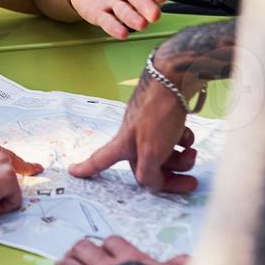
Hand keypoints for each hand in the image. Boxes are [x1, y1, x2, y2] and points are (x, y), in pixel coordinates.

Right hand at [0, 135, 41, 219]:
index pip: (3, 156)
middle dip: (8, 183)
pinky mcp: (9, 177)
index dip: (11, 168)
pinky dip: (1, 207)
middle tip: (4, 188)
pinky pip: (14, 201)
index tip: (32, 168)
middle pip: (14, 168)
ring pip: (11, 187)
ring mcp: (3, 161)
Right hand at [69, 61, 197, 193]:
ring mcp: (149, 129)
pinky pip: (174, 141)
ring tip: (192, 153)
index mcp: (123, 145)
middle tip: (191, 182)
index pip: (100, 161)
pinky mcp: (164, 120)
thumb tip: (152, 184)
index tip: (72, 171)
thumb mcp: (151, 151)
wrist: (174, 80)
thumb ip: (148, 174)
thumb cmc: (157, 114)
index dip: (86, 168)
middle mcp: (133, 139)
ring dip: (181, 160)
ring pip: (165, 156)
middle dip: (170, 176)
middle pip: (147, 168)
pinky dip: (183, 141)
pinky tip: (188, 135)